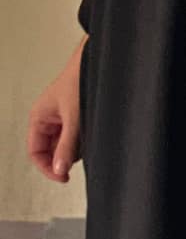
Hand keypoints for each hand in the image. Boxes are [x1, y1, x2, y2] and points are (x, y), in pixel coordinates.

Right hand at [26, 40, 85, 182]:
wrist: (97, 62)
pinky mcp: (77, 118)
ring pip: (66, 146)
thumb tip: (60, 170)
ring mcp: (63, 119)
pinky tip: (93, 132)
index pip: (36, 153)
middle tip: (79, 156)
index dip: (48, 168)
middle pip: (51, 152)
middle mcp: (49, 120)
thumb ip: (67, 146)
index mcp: (39, 117)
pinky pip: (78, 138)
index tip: (63, 177)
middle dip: (65, 157)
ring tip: (87, 136)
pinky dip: (85, 140)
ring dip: (76, 148)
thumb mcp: (74, 118)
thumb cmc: (80, 79)